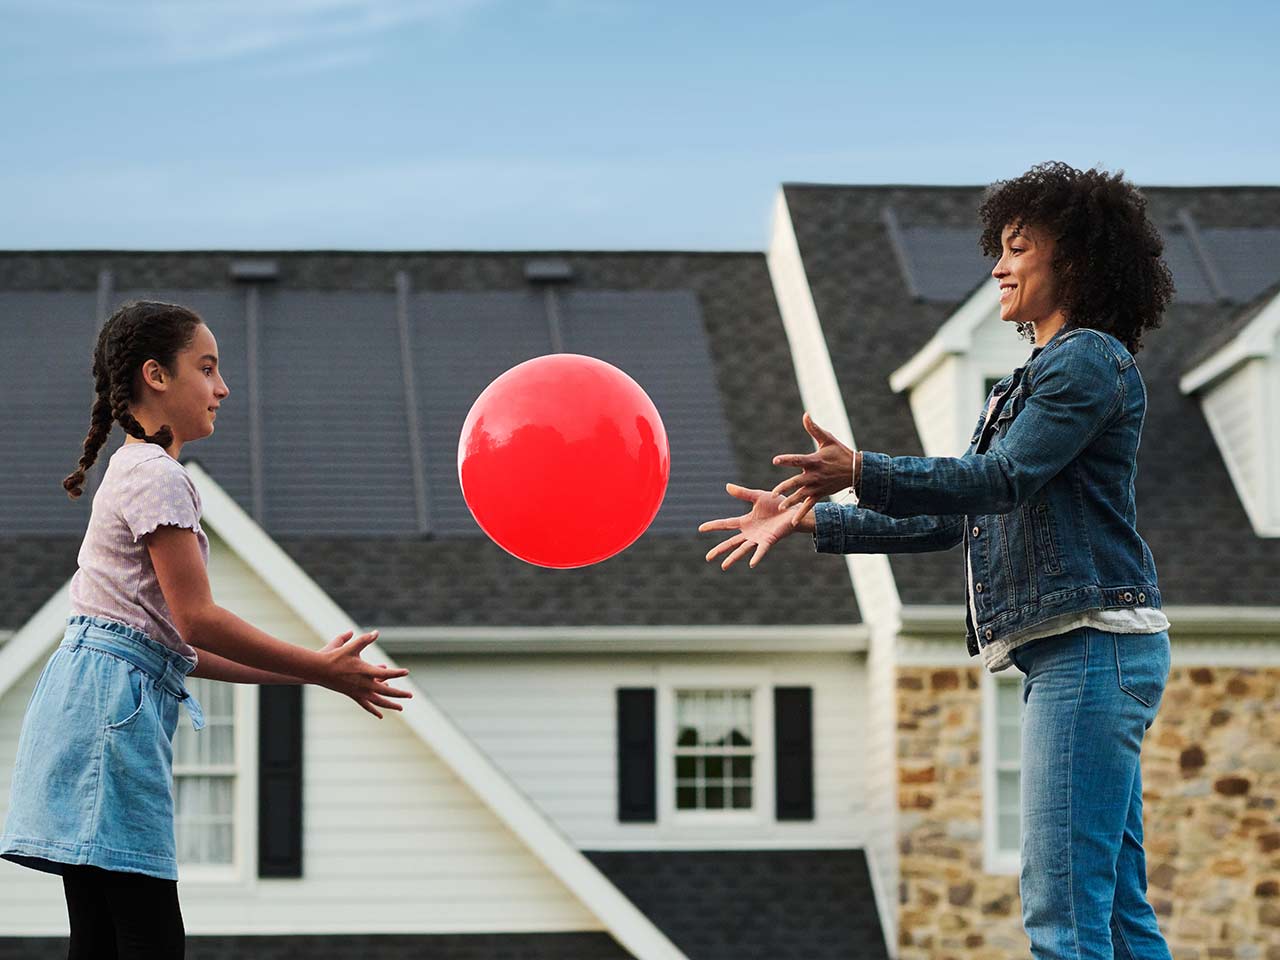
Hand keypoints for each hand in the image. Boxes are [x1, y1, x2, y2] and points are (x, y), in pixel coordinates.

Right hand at [320, 629, 412, 718]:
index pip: (386, 673)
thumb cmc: (335, 656)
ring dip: (390, 705)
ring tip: (401, 708)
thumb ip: (365, 639)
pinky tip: (380, 716)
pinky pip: (366, 705)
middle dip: (399, 694)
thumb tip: (377, 632)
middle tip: (411, 695)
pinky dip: (374, 710)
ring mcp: (358, 691)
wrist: (318, 670)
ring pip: (377, 701)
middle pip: (385, 691)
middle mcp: (363, 684)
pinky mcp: (352, 695)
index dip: (397, 673)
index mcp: (365, 671)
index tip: (406, 672)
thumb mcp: (351, 646)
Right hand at [697, 483, 812, 569]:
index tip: (700, 528)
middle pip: (731, 542)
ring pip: (743, 549)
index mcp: (745, 522)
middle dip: (719, 550)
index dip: (713, 526)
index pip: (726, 524)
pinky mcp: (769, 540)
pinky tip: (751, 563)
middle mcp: (750, 533)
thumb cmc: (777, 504)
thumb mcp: (758, 496)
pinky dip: (756, 556)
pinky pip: (761, 550)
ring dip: (733, 558)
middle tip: (708, 558)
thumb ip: (743, 493)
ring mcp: (759, 538)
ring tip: (723, 566)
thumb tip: (727, 486)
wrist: (794, 510)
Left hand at [771, 412, 854, 525]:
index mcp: (814, 461)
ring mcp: (817, 486)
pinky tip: (792, 523)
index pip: (797, 460)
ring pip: (802, 496)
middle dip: (785, 488)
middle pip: (797, 482)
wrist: (856, 470)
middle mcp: (814, 475)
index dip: (787, 460)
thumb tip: (805, 414)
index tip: (775, 461)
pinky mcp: (820, 494)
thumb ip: (814, 428)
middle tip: (774, 493)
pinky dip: (802, 514)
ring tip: (780, 507)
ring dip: (791, 502)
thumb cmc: (840, 452)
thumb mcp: (827, 439)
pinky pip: (810, 506)